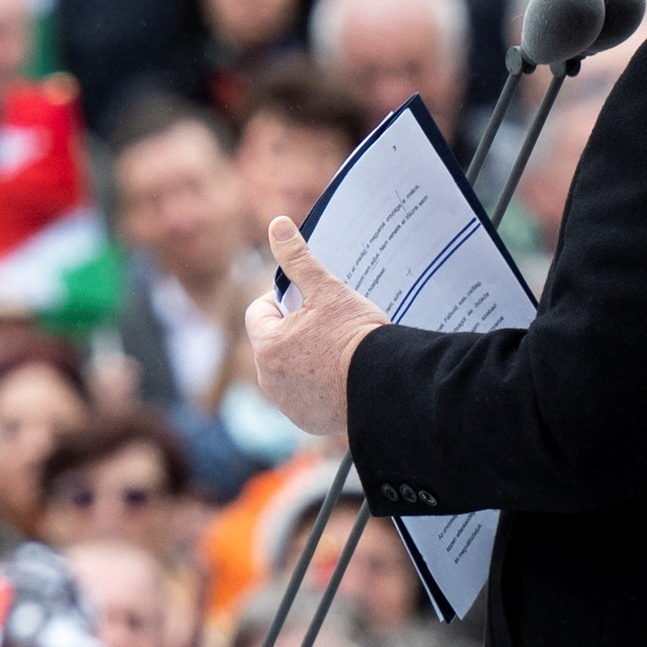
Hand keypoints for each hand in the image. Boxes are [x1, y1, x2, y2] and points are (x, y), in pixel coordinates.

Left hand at [244, 218, 388, 437]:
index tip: (309, 301)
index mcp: (267, 345)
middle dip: (293, 330)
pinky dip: (316, 386)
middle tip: (326, 324)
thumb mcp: (328, 291)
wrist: (387, 387)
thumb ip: (298, 259)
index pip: (259, 312)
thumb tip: (277, 225)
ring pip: (286, 370)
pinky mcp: (307, 420)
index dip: (282, 301)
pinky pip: (303, 396)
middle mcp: (268, 379)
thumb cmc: (357, 337)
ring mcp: (287, 403)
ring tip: (336, 350)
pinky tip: (341, 376)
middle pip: (272, 341)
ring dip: (303, 359)